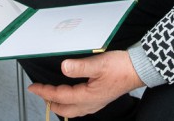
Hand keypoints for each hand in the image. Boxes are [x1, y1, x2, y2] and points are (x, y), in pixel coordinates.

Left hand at [28, 51, 143, 118]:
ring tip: (52, 95)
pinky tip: (72, 96)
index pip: (60, 96)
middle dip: (50, 102)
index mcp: (88, 96)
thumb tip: (64, 67)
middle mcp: (91, 103)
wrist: (139, 69)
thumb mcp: (99, 64)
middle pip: (65, 109)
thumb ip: (80, 66)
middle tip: (40, 92)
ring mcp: (97, 102)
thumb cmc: (122, 67)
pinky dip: (71, 103)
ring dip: (60, 104)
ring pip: (73, 110)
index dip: (45, 92)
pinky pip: (81, 107)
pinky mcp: (101, 98)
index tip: (34, 87)